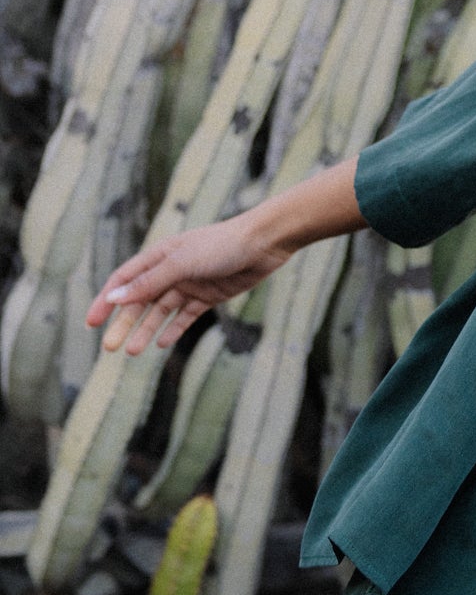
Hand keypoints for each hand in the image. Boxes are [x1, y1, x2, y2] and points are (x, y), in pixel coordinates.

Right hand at [86, 211, 294, 356]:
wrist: (263, 243)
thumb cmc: (221, 245)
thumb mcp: (181, 264)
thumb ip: (149, 282)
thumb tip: (115, 298)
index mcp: (158, 256)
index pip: (124, 281)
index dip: (106, 301)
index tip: (92, 324)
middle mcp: (171, 270)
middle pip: (140, 301)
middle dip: (124, 323)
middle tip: (110, 348)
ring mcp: (190, 284)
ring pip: (161, 312)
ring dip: (146, 330)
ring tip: (133, 351)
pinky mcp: (209, 295)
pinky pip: (186, 316)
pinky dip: (174, 329)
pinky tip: (161, 344)